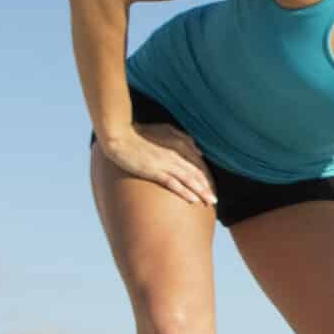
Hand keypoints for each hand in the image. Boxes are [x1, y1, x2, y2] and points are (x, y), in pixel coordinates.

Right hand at [98, 123, 217, 207]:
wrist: (119, 137)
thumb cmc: (139, 134)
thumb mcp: (164, 130)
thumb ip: (183, 137)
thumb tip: (198, 150)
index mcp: (179, 144)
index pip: (197, 164)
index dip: (206, 177)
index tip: (211, 188)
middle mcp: (175, 154)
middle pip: (196, 173)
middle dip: (207, 188)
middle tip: (214, 201)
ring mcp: (165, 163)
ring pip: (189, 179)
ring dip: (201, 192)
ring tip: (209, 202)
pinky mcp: (154, 170)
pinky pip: (173, 183)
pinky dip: (184, 191)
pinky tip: (193, 200)